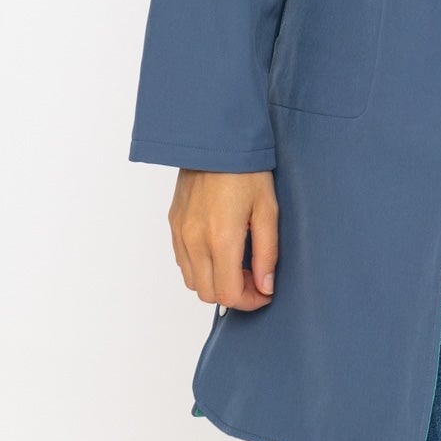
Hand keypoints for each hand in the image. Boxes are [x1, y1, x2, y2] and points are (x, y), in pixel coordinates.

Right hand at [168, 169, 277, 310]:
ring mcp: (180, 233)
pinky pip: (183, 261)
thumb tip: (266, 286)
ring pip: (193, 281)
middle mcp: (194, 240)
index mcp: (221, 238)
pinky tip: (220, 252)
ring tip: (239, 265)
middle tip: (255, 279)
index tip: (264, 292)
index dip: (249, 301)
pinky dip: (201, 268)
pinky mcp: (173, 224)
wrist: (215, 140)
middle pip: (208, 294)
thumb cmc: (246, 170)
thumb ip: (267, 253)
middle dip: (234, 294)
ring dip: (215, 282)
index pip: (228, 294)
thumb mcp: (267, 210)